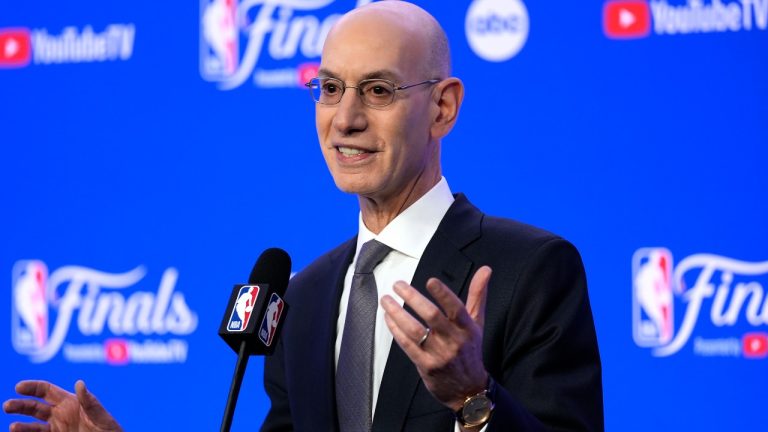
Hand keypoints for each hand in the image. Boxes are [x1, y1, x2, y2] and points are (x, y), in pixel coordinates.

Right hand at [3, 380, 122, 431]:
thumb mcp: (99, 414)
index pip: (46, 390)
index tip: (18, 387)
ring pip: (32, 427)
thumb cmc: (108, 428)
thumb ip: (89, 401)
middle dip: (20, 405)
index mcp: (68, 402)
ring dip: (21, 426)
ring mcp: (56, 429)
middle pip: (34, 407)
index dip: (32, 387)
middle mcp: (59, 415)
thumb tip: (79, 383)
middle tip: (7, 406)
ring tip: (13, 427)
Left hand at [381, 266, 491, 411]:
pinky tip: (388, 317)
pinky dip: (396, 330)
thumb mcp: (477, 323)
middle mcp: (454, 341)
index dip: (444, 294)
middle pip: (432, 316)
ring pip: (415, 330)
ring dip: (397, 313)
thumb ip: (478, 295)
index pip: (456, 308)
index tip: (430, 281)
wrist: (468, 390)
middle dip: (412, 298)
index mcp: (467, 328)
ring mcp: (439, 354)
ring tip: (386, 299)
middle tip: (398, 284)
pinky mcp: (426, 366)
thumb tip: (486, 269)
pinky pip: (407, 345)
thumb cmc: (470, 350)